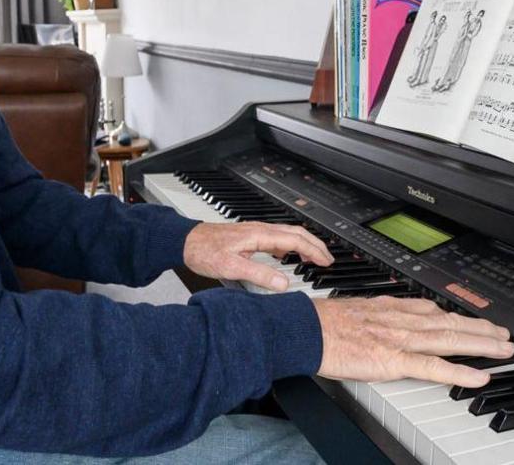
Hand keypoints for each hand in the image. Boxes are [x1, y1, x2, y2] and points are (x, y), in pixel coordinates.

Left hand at [182, 221, 333, 291]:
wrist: (185, 241)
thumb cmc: (204, 251)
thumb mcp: (232, 267)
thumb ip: (259, 275)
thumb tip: (283, 283)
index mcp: (259, 235)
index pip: (295, 239)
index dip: (314, 250)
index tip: (326, 261)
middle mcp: (259, 230)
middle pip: (296, 232)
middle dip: (315, 244)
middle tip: (328, 259)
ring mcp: (255, 232)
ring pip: (287, 233)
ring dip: (304, 243)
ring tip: (314, 257)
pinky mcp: (249, 236)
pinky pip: (276, 237)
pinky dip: (290, 245)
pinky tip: (286, 255)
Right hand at [314, 296, 513, 387]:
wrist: (307, 330)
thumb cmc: (325, 323)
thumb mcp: (361, 308)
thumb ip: (384, 312)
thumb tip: (399, 313)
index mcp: (394, 308)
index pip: (436, 311)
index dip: (461, 317)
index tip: (478, 321)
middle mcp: (403, 320)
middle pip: (452, 323)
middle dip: (482, 329)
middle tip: (505, 335)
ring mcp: (401, 340)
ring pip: (451, 340)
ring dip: (482, 344)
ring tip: (504, 350)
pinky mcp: (394, 361)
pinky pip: (433, 367)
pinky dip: (459, 371)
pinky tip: (478, 376)